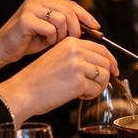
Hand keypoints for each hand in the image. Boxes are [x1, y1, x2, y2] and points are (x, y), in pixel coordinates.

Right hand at [0, 0, 98, 74]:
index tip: (97, 28)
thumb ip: (67, 25)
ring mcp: (31, 6)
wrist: (3, 49)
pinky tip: (45, 42)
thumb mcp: (52, 31)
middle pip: (69, 10)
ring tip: (54, 42)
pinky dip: (51, 38)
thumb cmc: (28, 42)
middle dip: (76, 28)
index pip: (71, 4)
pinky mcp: (25, 18)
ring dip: (62, 35)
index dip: (86, 16)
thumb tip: (92, 28)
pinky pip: (50, 28)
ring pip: (62, 19)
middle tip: (74, 40)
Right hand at [0, 36, 119, 120]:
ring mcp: (78, 65)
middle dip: (104, 77)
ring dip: (97, 87)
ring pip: (104, 76)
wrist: (23, 91)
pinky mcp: (78, 81)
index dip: (110, 61)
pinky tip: (78, 95)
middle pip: (106, 62)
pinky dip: (90, 95)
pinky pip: (96, 89)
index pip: (101, 48)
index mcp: (71, 42)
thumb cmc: (38, 79)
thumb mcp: (58, 57)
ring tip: (82, 91)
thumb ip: (78, 56)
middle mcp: (76, 50)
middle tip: (93, 86)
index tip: (114, 71)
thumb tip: (103, 65)